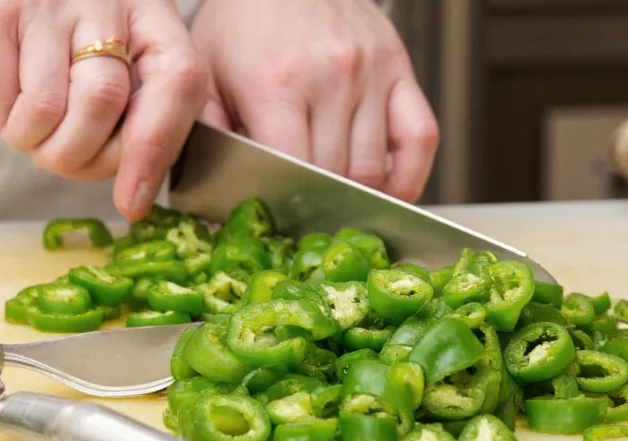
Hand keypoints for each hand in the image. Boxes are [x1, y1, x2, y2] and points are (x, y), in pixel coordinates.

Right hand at [0, 0, 207, 219]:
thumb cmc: (54, 40)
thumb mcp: (113, 60)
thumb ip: (145, 110)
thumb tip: (142, 191)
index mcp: (150, 14)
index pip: (179, 80)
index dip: (157, 148)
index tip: (133, 202)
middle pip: (106, 101)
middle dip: (80, 156)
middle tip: (62, 158)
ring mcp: (45, 1)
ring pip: (50, 108)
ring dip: (34, 142)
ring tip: (30, 126)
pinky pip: (5, 100)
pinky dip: (2, 120)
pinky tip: (4, 100)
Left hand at [189, 0, 439, 202]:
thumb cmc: (240, 28)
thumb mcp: (206, 78)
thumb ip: (211, 139)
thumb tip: (217, 203)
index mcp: (278, 83)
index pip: (294, 173)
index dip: (287, 208)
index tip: (277, 225)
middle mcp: (332, 76)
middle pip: (334, 177)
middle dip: (316, 208)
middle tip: (302, 223)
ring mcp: (372, 72)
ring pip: (375, 169)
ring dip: (356, 198)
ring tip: (335, 209)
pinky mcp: (400, 69)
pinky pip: (421, 139)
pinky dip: (409, 177)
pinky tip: (388, 194)